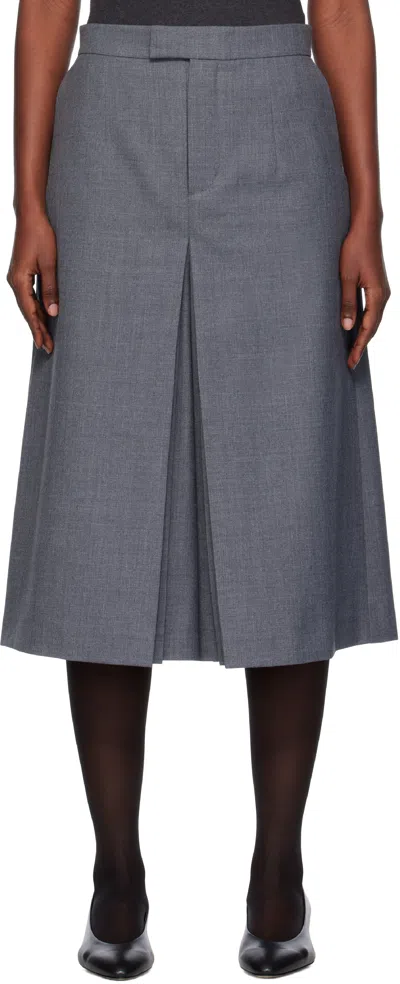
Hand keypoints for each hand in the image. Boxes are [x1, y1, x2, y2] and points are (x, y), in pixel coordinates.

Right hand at [7, 208, 57, 354]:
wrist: (31, 216)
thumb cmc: (41, 235)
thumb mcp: (50, 263)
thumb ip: (51, 289)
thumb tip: (53, 313)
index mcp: (19, 281)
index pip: (29, 312)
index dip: (37, 330)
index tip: (44, 345)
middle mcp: (14, 281)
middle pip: (26, 312)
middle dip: (38, 330)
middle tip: (48, 348)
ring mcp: (17, 277)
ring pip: (27, 305)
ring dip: (37, 321)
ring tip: (46, 338)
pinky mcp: (22, 273)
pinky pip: (28, 296)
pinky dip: (35, 308)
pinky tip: (43, 317)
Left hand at [340, 216, 390, 369]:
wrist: (366, 227)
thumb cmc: (354, 249)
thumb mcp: (346, 277)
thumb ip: (347, 303)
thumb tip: (347, 327)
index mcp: (378, 295)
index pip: (368, 328)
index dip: (358, 346)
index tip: (351, 361)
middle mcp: (383, 295)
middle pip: (373, 327)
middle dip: (361, 345)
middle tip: (350, 363)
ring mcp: (381, 290)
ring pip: (373, 319)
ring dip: (363, 335)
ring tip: (353, 350)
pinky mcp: (376, 285)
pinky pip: (372, 310)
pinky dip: (365, 323)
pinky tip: (356, 328)